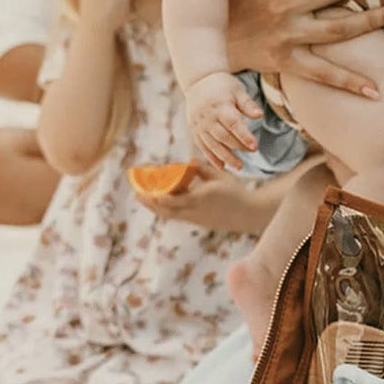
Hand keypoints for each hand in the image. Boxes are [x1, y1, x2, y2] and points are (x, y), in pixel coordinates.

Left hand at [133, 161, 278, 234]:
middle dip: (151, 202)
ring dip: (154, 206)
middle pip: (169, 211)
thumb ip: (203, 169)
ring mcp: (195, 219)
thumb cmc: (234, 192)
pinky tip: (156, 200)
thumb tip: (188, 162)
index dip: (165, 199)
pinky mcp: (195, 222)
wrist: (247, 214)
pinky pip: (176, 216)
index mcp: (204, 198)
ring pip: (170, 215)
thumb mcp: (220, 176)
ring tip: (142, 196)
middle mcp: (197, 211)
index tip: (152, 193)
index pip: (180, 201)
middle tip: (137, 193)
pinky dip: (164, 208)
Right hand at [185, 70, 263, 170]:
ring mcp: (199, 125)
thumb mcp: (237, 90)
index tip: (255, 147)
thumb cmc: (222, 85)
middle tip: (252, 152)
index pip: (233, 124)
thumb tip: (259, 115)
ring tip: (239, 167)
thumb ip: (248, 104)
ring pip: (213, 144)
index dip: (244, 136)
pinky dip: (211, 157)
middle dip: (238, 147)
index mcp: (220, 106)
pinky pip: (202, 146)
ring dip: (226, 157)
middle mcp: (208, 117)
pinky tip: (222, 166)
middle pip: (224, 136)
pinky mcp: (194, 130)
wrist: (198, 82)